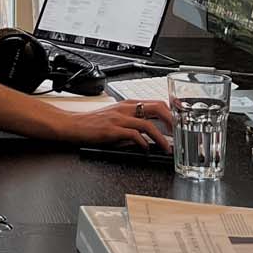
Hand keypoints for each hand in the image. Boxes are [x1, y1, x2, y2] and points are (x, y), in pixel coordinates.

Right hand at [54, 100, 172, 150]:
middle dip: (172, 121)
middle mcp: (125, 108)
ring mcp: (119, 118)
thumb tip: (149, 133)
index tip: (180, 122)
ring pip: (147, 124)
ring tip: (167, 148)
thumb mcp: (115, 117)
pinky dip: (143, 144)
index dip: (171, 111)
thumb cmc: (92, 123)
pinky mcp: (112, 130)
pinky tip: (146, 150)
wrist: (72, 125)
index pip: (156, 102)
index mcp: (128, 104)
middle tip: (179, 134)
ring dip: (161, 138)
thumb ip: (132, 121)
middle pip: (156, 108)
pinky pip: (134, 135)